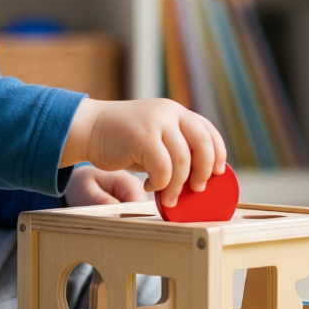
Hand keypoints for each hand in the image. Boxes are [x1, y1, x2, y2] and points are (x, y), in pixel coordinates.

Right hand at [60, 98, 226, 208]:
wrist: (89, 129)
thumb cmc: (123, 140)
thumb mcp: (155, 137)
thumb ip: (176, 147)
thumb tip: (200, 175)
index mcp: (176, 112)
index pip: (208, 130)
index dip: (218, 153)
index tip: (218, 172)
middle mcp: (170, 112)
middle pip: (203, 144)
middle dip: (204, 171)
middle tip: (197, 189)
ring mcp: (156, 122)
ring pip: (183, 160)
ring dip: (178, 185)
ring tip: (169, 197)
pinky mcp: (142, 136)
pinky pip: (163, 168)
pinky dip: (160, 183)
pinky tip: (149, 186)